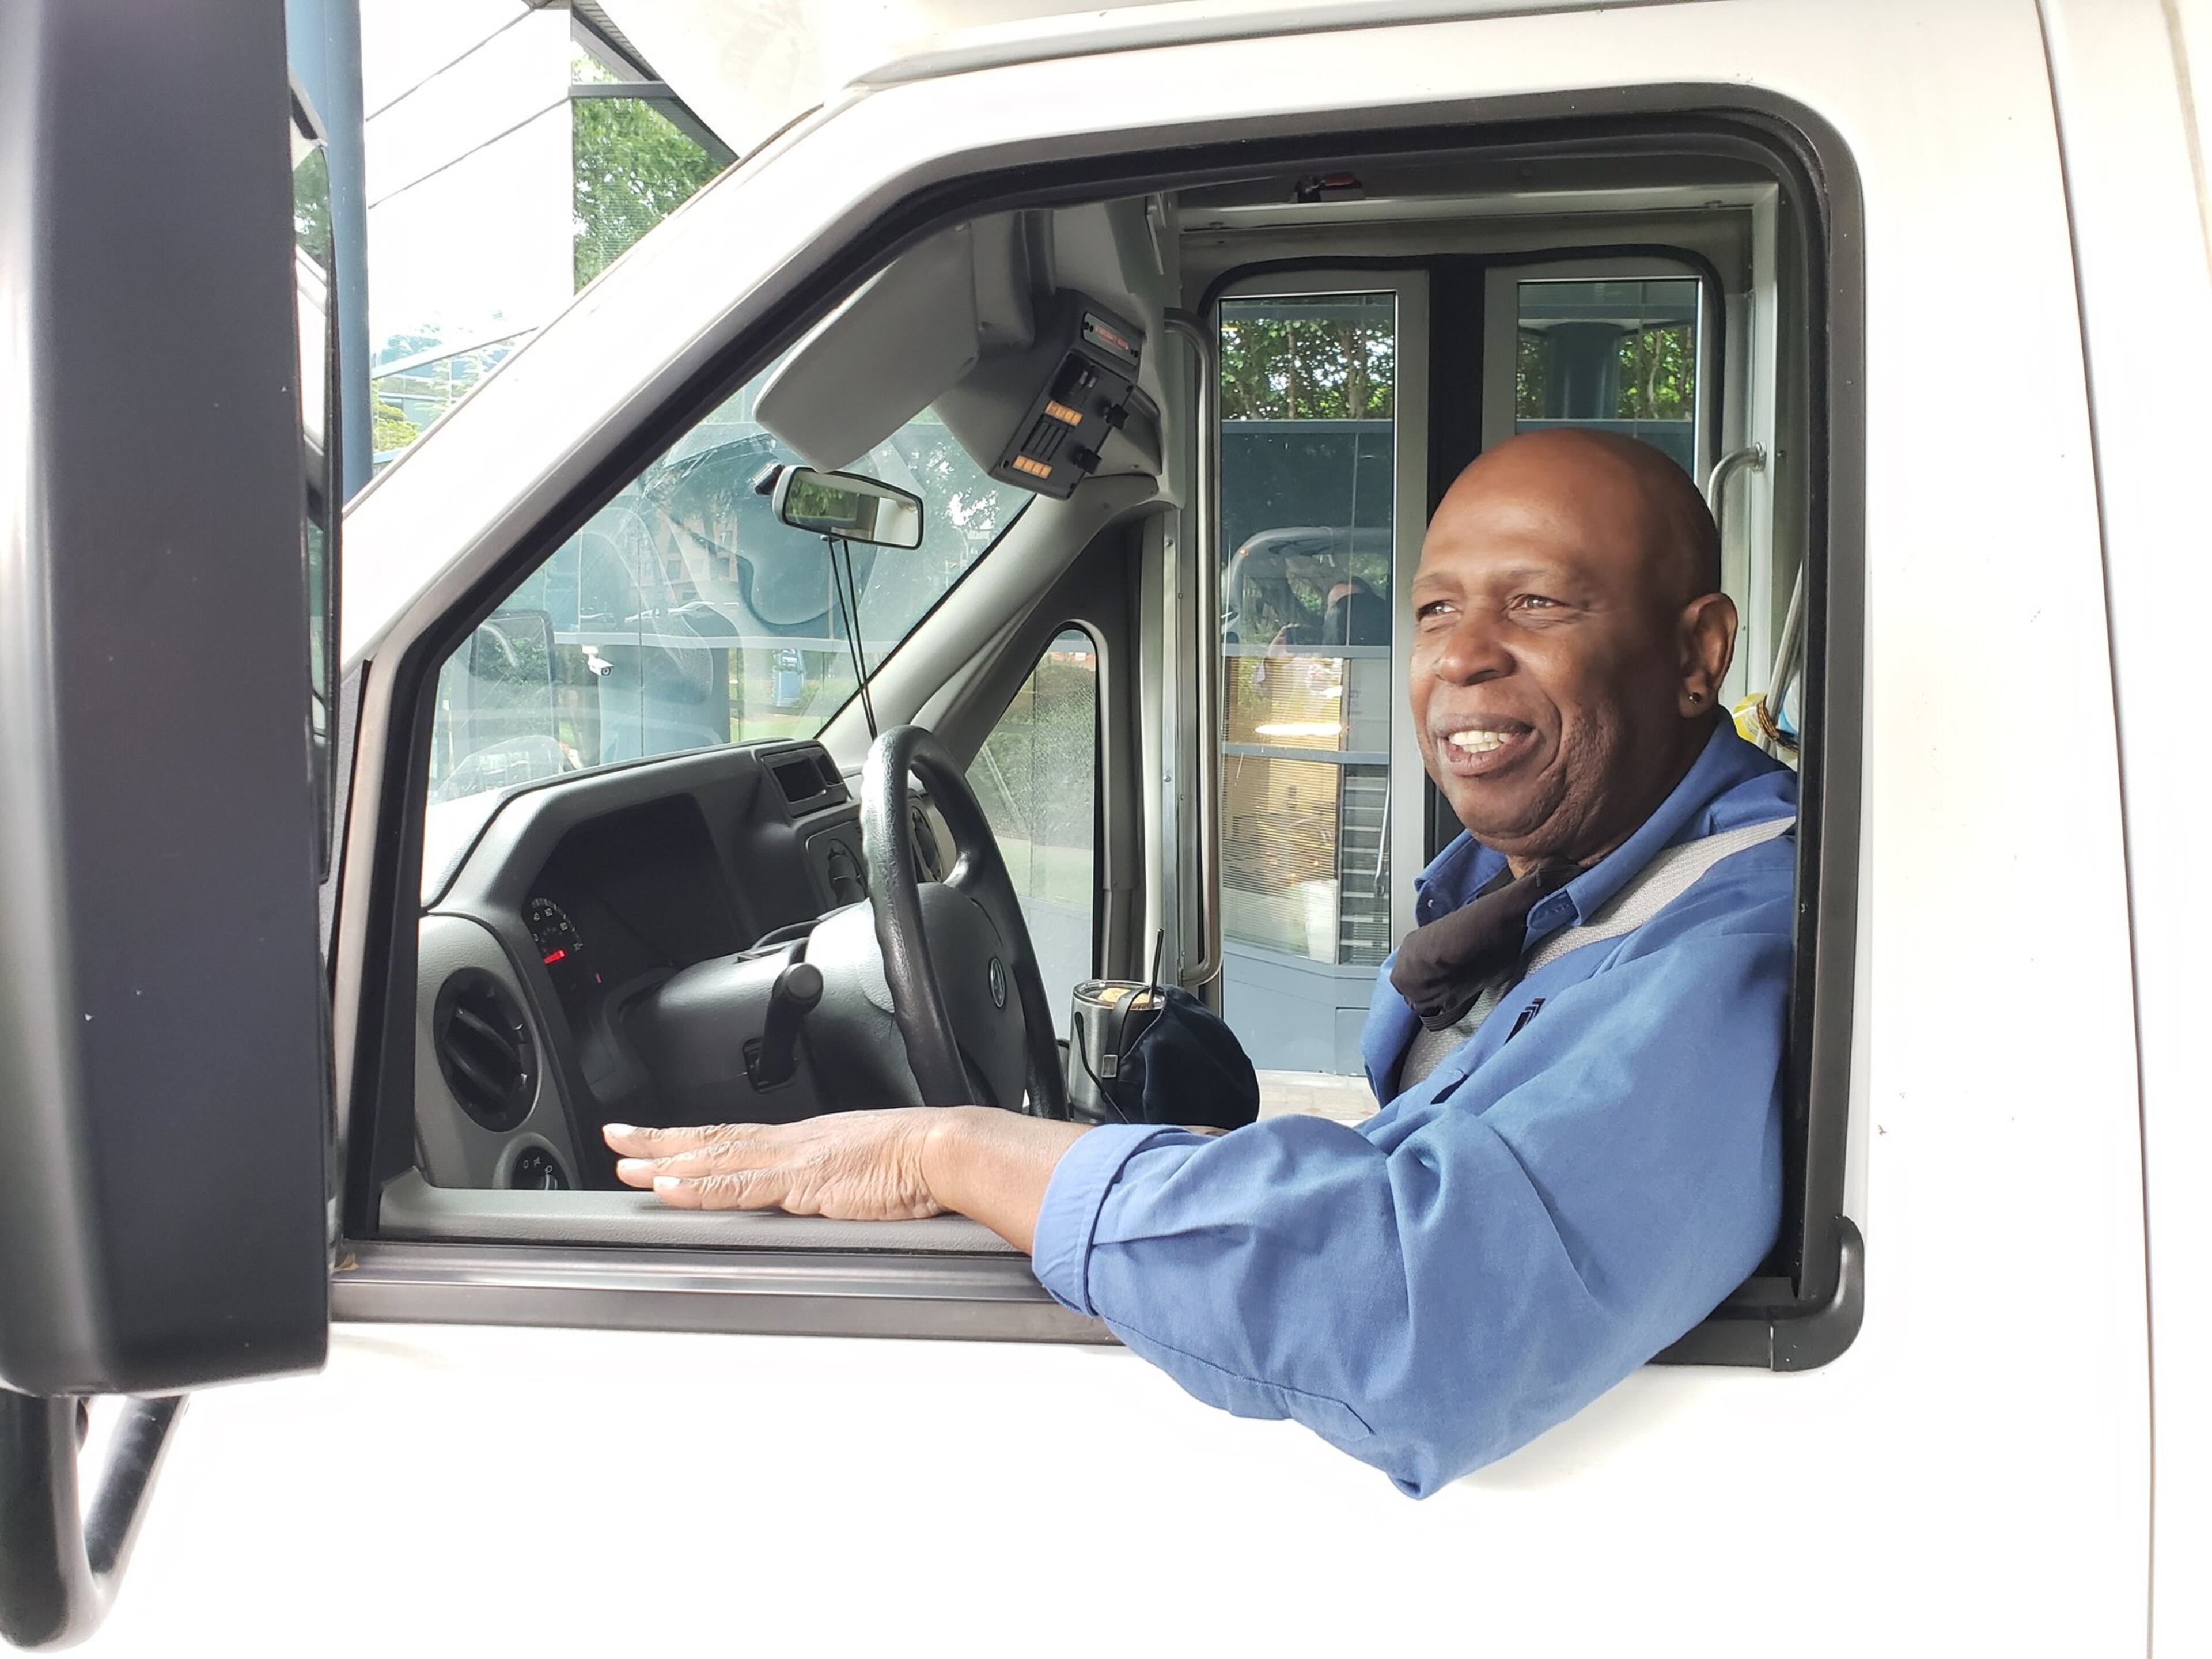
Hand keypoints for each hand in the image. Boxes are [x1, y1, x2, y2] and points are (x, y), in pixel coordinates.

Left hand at [603, 1110, 945, 1218]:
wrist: (946, 1150)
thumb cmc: (921, 1161)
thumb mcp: (868, 1167)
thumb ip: (839, 1184)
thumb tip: (830, 1199)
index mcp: (806, 1141)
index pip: (736, 1137)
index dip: (694, 1139)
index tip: (658, 1141)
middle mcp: (792, 1143)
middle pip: (714, 1140)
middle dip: (661, 1142)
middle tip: (616, 1140)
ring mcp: (794, 1160)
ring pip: (716, 1159)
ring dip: (667, 1162)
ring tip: (627, 1167)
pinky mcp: (803, 1182)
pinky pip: (740, 1187)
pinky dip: (701, 1188)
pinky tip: (670, 1188)